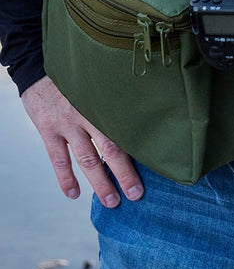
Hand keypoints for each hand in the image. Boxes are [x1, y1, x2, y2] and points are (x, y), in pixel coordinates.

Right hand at [20, 76, 143, 207]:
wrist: (40, 67)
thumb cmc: (82, 79)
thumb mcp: (105, 83)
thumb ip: (121, 100)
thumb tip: (148, 117)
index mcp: (109, 102)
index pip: (130, 128)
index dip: (143, 149)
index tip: (159, 166)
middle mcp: (90, 113)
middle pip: (111, 148)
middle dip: (124, 173)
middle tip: (136, 194)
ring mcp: (67, 122)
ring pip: (87, 158)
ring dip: (99, 182)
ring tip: (111, 201)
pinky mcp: (48, 129)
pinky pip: (58, 158)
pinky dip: (65, 178)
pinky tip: (74, 194)